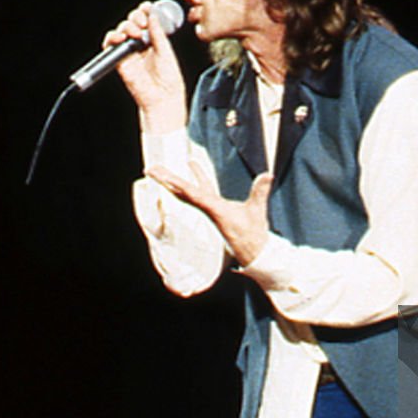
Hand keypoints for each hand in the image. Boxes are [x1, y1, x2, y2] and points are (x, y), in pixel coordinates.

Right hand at [106, 3, 185, 129]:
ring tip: (135, 32)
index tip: (147, 7)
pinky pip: (110, 46)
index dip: (144, 11)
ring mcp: (129, 52)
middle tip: (143, 23)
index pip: (146, 19)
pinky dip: (112, 38)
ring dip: (125, 26)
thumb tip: (153, 15)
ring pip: (121, 30)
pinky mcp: (120, 61)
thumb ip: (158, 33)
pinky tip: (120, 37)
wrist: (163, 97)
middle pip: (132, 22)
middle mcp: (140, 44)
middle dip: (135, 17)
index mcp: (153, 39)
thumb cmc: (169, 78)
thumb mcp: (166, 51)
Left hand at [146, 167, 272, 265]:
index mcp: (214, 209)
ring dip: (174, 179)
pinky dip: (191, 179)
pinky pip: (197, 190)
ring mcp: (209, 208)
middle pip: (182, 192)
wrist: (252, 252)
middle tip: (150, 169)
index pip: (192, 193)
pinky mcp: (214, 208)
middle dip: (166, 180)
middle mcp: (207, 208)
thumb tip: (267, 175)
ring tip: (163, 168)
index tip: (163, 176)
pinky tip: (192, 166)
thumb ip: (260, 193)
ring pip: (187, 191)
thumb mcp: (257, 212)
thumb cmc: (253, 233)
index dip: (177, 183)